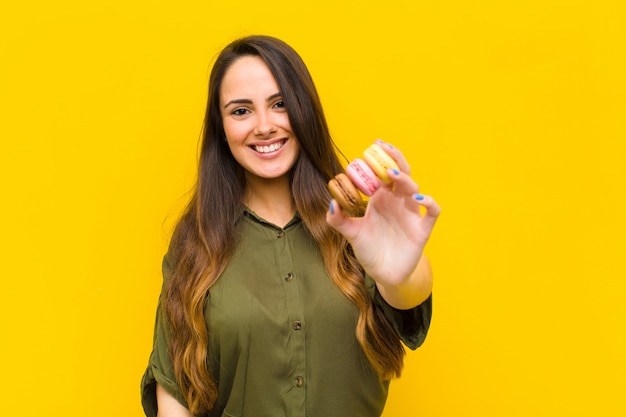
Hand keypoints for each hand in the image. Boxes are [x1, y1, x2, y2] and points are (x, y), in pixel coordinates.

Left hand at [326, 140, 440, 289]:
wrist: (383, 274)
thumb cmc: (369, 249)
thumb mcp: (351, 234)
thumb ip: (339, 220)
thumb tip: (332, 203)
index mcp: (381, 198)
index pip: (381, 173)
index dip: (376, 160)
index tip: (366, 151)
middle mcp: (397, 201)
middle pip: (401, 172)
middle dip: (394, 158)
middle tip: (382, 148)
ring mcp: (411, 213)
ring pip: (414, 188)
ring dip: (405, 178)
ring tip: (392, 173)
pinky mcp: (422, 229)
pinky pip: (432, 212)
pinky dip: (430, 203)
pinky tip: (419, 199)